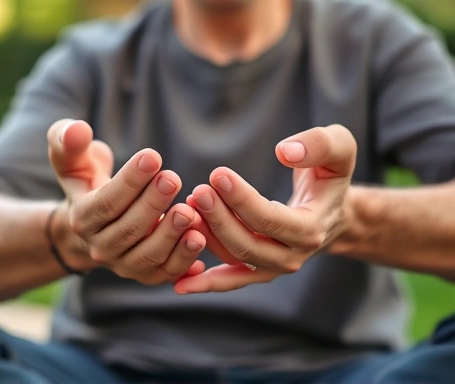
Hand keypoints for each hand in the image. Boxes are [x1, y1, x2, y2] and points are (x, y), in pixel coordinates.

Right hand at [47, 119, 206, 283]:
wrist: (97, 225)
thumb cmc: (89, 183)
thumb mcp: (73, 162)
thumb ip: (68, 143)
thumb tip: (78, 129)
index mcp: (83, 219)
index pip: (105, 203)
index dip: (129, 182)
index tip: (153, 156)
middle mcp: (101, 247)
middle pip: (129, 229)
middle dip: (153, 204)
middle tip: (173, 179)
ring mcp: (124, 265)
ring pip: (148, 255)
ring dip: (170, 236)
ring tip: (189, 212)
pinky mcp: (147, 274)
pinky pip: (165, 273)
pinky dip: (184, 260)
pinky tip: (200, 239)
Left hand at [175, 125, 356, 292]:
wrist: (334, 213)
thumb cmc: (330, 178)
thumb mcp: (340, 149)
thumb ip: (319, 144)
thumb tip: (284, 151)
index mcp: (312, 228)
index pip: (270, 219)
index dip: (241, 200)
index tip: (217, 175)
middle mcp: (293, 255)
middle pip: (248, 244)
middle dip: (219, 219)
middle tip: (197, 192)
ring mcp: (275, 266)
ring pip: (234, 259)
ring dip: (207, 236)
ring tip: (187, 207)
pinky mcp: (260, 269)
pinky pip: (231, 279)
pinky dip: (207, 282)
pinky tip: (179, 283)